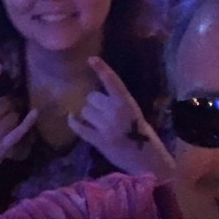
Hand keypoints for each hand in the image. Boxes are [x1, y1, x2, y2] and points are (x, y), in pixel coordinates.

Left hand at [68, 56, 171, 177]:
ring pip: (85, 111)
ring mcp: (106, 126)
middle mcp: (116, 111)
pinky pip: (79, 127)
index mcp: (127, 102)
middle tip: (101, 112)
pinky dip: (74, 122)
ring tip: (98, 122)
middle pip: (92, 97)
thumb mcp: (134, 113)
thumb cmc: (142, 135)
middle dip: (94, 103)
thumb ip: (118, 103)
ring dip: (88, 115)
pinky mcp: (98, 140)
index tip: (91, 59)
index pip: (113, 81)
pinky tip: (72, 119)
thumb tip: (96, 97)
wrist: (146, 160)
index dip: (102, 69)